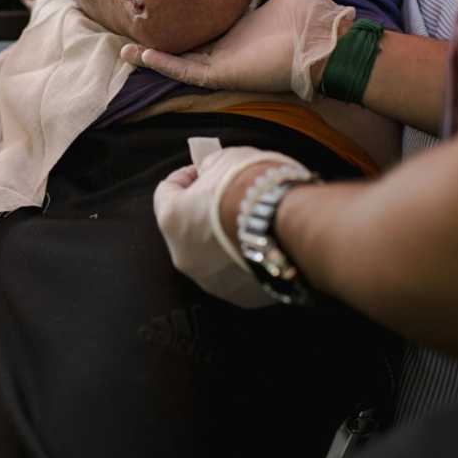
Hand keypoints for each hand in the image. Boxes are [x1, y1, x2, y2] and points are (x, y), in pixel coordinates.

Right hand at [122, 0, 354, 99]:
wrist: (324, 41)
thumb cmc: (310, 16)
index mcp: (236, 27)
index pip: (199, 23)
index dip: (177, 13)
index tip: (154, 0)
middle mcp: (225, 47)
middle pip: (180, 44)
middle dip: (153, 39)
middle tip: (127, 27)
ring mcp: (221, 63)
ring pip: (175, 61)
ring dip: (149, 56)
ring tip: (123, 49)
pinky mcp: (222, 74)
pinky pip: (185, 71)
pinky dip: (164, 64)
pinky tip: (142, 54)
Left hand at [154, 143, 307, 307]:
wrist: (292, 221)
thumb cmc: (252, 186)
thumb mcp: (226, 160)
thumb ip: (210, 169)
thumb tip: (209, 173)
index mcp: (172, 220)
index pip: (166, 193)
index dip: (185, 177)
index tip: (202, 170)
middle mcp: (185, 257)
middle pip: (188, 229)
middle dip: (204, 212)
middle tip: (228, 196)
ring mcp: (213, 282)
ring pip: (213, 258)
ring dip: (224, 240)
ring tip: (250, 221)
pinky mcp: (242, 296)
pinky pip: (239, 275)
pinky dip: (246, 260)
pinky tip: (265, 242)